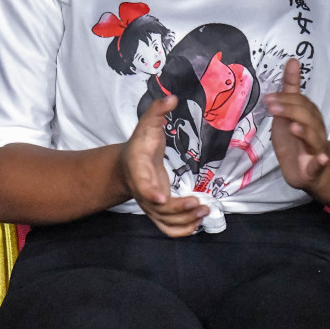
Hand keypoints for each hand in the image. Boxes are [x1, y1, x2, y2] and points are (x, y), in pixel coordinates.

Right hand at [117, 94, 208, 236]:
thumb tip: (171, 97)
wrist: (125, 166)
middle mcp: (142, 191)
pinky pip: (168, 230)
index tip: (162, 198)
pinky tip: (198, 220)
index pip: (142, 184)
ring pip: (165, 222)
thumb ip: (156, 112)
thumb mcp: (146, 126)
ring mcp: (150, 205)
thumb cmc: (140, 144)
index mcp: (138, 170)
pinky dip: (183, 230)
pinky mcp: (158, 213)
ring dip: (186, 221)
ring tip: (204, 210)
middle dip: (180, 210)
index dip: (150, 192)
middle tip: (199, 204)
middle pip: (159, 209)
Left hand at [266, 57, 329, 191]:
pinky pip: (320, 164)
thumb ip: (290, 90)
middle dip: (291, 111)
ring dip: (304, 132)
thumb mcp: (288, 113)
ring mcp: (316, 148)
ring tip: (294, 127)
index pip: (301, 103)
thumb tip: (292, 60)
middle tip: (271, 107)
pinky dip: (322, 161)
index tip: (267, 98)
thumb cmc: (296, 138)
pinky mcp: (315, 167)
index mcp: (309, 116)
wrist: (307, 170)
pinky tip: (322, 158)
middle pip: (308, 118)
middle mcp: (315, 130)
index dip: (286, 99)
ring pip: (314, 138)